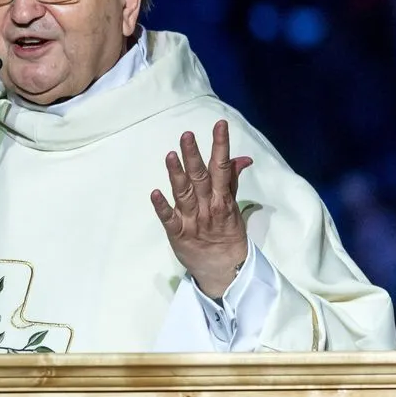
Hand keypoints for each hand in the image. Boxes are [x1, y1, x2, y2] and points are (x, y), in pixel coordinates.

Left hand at [150, 119, 253, 297]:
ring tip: (170, 156)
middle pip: (201, 178)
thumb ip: (231, 180)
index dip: (220, 146)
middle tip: (187, 135)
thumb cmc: (225, 233)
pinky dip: (163, 207)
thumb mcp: (231, 205)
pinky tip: (154, 193)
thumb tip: (241, 158)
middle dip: (194, 156)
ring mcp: (192, 220)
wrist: (224, 270)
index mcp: (222, 198)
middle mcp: (207, 206)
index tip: (220, 125)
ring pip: (184, 194)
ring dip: (177, 175)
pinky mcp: (178, 234)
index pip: (222, 167)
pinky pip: (169, 219)